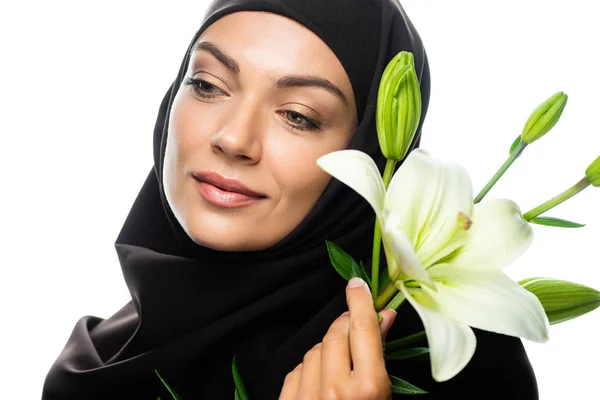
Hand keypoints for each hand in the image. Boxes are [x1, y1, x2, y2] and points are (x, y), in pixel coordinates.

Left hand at [279, 277, 397, 399]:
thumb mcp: (384, 394)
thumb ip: (381, 356)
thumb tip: (384, 316)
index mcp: (367, 388)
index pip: (362, 329)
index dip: (360, 301)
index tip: (357, 285)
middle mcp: (335, 390)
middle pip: (335, 335)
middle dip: (345, 325)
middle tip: (354, 328)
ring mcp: (307, 397)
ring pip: (313, 351)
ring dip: (326, 350)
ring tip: (339, 367)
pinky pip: (295, 370)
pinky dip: (308, 369)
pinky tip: (319, 381)